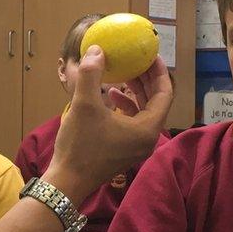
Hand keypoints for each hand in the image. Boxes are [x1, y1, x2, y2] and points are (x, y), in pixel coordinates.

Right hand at [46, 46, 172, 201]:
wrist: (67, 181)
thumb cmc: (80, 145)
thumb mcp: (84, 105)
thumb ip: (91, 74)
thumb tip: (98, 50)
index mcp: (147, 128)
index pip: (164, 93)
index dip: (159, 71)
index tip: (150, 54)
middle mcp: (147, 138)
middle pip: (155, 102)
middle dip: (146, 79)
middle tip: (136, 59)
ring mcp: (136, 146)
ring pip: (143, 112)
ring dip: (135, 92)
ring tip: (122, 75)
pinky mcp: (124, 150)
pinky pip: (132, 122)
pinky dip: (125, 106)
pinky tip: (109, 96)